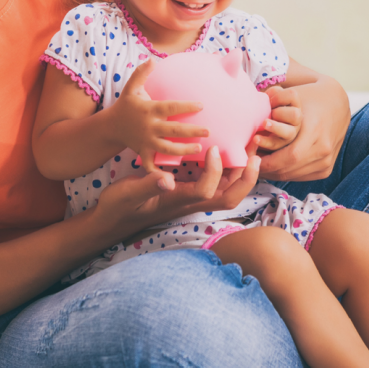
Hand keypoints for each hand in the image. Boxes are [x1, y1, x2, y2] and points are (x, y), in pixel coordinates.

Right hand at [92, 147, 259, 234]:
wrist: (112, 219)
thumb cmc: (119, 206)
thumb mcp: (128, 193)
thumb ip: (147, 186)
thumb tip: (167, 179)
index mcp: (177, 201)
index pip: (206, 191)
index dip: (215, 171)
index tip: (213, 148)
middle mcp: (189, 202)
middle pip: (228, 197)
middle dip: (246, 178)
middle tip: (256, 153)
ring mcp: (190, 200)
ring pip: (226, 192)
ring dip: (242, 174)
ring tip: (250, 150)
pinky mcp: (187, 194)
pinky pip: (216, 185)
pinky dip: (228, 171)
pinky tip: (227, 153)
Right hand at [108, 60, 208, 174]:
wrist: (111, 126)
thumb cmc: (126, 105)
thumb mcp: (131, 87)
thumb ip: (141, 73)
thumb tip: (153, 59)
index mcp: (149, 109)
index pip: (170, 107)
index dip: (186, 107)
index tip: (201, 105)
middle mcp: (149, 126)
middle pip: (173, 130)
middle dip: (191, 131)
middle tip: (208, 131)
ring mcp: (146, 141)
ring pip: (167, 148)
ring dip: (183, 150)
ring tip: (198, 148)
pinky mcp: (144, 152)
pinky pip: (152, 164)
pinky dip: (160, 172)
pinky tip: (174, 177)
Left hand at [257, 68, 348, 181]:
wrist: (338, 102)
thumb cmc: (309, 97)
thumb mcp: (290, 97)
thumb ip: (270, 108)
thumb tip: (248, 121)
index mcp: (315, 132)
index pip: (288, 157)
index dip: (266, 161)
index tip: (249, 156)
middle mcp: (323, 149)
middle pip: (288, 169)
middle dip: (265, 168)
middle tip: (248, 162)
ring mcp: (326, 161)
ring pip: (292, 175)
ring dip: (272, 172)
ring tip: (255, 164)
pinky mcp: (326, 169)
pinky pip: (300, 177)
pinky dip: (284, 173)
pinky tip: (270, 166)